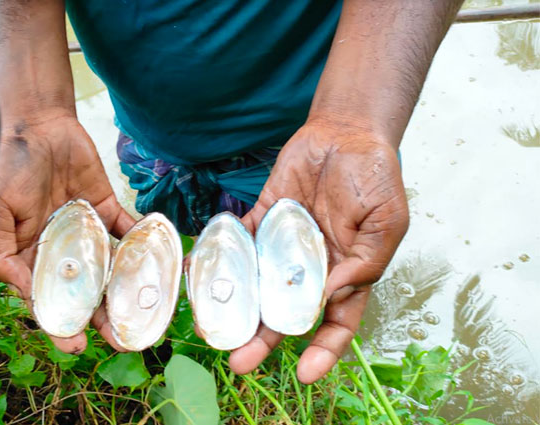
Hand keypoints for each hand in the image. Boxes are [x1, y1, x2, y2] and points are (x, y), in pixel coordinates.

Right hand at [0, 114, 135, 353]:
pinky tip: (157, 261)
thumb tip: (25, 296)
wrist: (35, 124)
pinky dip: (142, 243)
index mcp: (28, 258)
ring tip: (146, 314)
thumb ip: (3, 258)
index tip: (77, 344)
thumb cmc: (5, 170)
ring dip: (126, 291)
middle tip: (127, 339)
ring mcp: (85, 232)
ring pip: (108, 268)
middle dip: (104, 317)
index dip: (61, 323)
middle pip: (84, 291)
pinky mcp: (105, 209)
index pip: (47, 299)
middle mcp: (59, 251)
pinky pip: (126, 230)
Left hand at [229, 118, 409, 382]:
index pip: (337, 321)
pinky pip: (240, 241)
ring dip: (236, 305)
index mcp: (348, 271)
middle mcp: (312, 265)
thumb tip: (331, 295)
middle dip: (264, 338)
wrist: (346, 131)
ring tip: (211, 325)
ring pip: (257, 283)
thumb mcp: (387, 221)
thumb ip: (364, 261)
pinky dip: (220, 255)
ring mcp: (284, 243)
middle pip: (286, 311)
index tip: (305, 373)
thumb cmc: (376, 176)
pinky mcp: (263, 218)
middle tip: (239, 360)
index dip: (323, 350)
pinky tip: (200, 271)